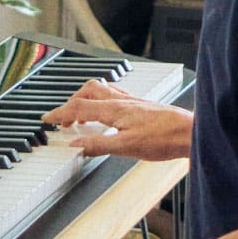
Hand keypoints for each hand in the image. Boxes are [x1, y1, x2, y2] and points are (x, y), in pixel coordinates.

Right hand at [43, 79, 192, 159]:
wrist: (190, 133)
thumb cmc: (164, 138)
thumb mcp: (126, 147)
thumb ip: (98, 145)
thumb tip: (75, 144)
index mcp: (114, 110)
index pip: (78, 108)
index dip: (60, 114)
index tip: (47, 118)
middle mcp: (121, 101)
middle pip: (87, 93)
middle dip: (70, 104)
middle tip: (63, 119)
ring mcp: (132, 101)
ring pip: (100, 91)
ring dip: (85, 100)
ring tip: (80, 115)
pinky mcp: (141, 105)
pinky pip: (114, 95)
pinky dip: (102, 101)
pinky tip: (107, 112)